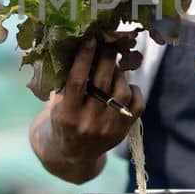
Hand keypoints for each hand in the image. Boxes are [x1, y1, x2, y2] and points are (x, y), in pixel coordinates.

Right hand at [48, 39, 144, 156]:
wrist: (73, 154)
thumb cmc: (63, 120)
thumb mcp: (57, 103)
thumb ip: (65, 80)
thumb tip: (77, 45)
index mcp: (67, 115)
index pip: (78, 81)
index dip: (85, 58)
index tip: (90, 39)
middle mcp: (89, 123)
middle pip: (103, 84)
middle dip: (107, 59)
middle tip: (108, 45)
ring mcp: (108, 129)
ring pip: (122, 93)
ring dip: (120, 74)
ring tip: (115, 67)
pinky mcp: (123, 131)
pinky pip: (138, 105)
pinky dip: (135, 90)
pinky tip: (126, 85)